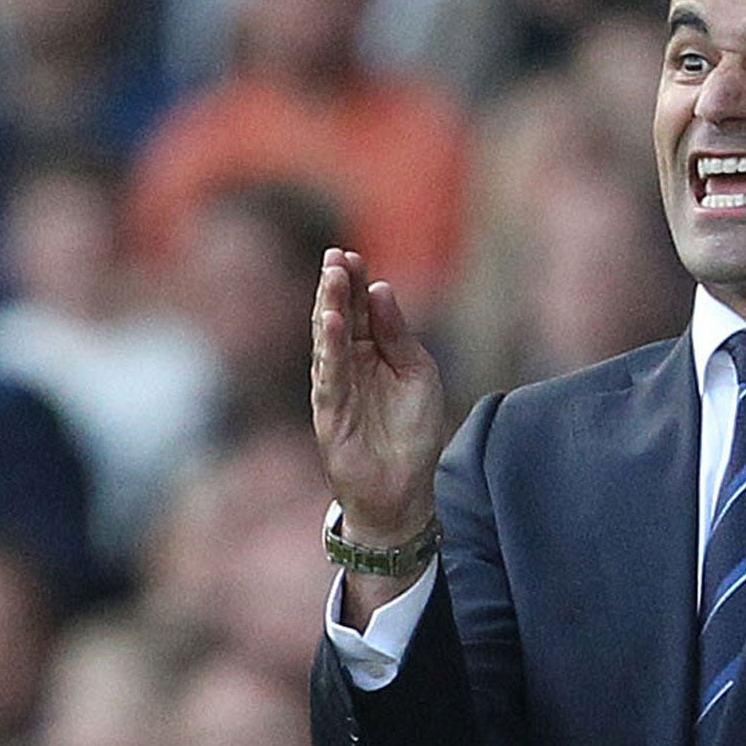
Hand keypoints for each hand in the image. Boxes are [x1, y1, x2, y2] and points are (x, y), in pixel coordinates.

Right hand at [312, 249, 444, 615]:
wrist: (404, 490)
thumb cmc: (412, 432)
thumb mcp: (417, 373)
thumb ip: (398, 334)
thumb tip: (381, 290)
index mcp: (370, 352)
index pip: (360, 310)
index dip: (356, 283)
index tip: (354, 255)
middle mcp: (348, 365)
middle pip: (339, 317)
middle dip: (337, 286)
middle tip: (337, 256)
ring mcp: (336, 388)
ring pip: (328, 340)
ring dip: (328, 307)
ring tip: (332, 277)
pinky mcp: (330, 413)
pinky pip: (328, 374)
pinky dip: (328, 347)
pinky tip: (330, 321)